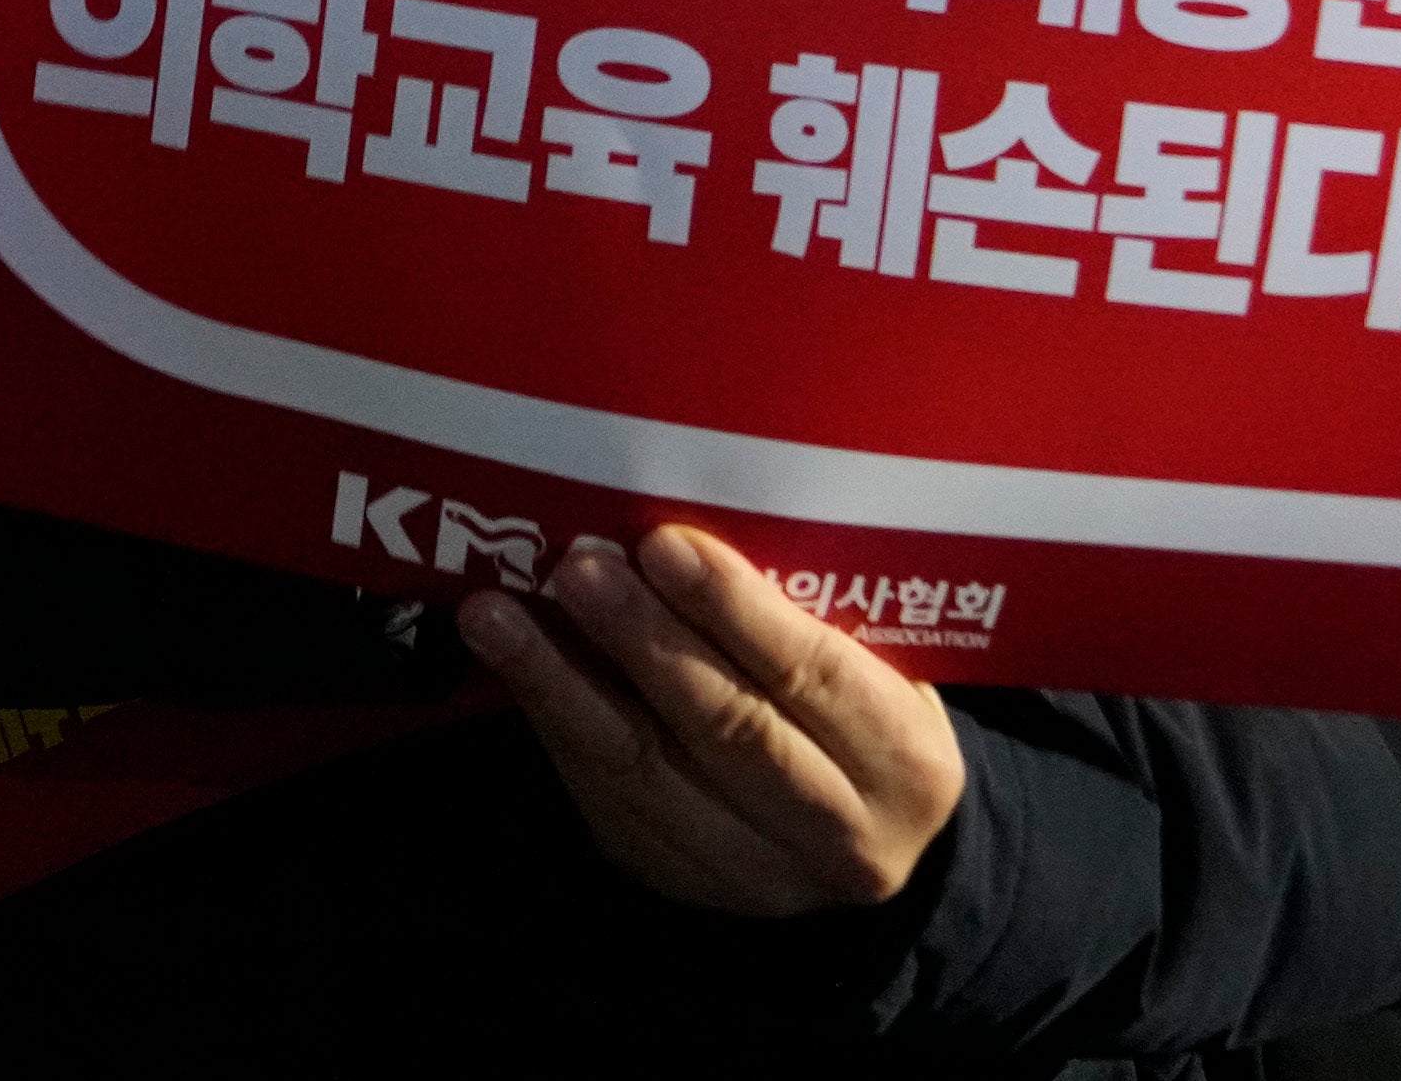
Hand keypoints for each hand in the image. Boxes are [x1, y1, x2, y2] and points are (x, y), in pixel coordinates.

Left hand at [469, 522, 966, 915]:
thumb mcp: (870, 662)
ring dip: (561, 684)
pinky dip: (550, 721)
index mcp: (904, 761)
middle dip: (642, 641)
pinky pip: (603, 796)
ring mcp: (754, 872)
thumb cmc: (851, 709)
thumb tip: (672, 522)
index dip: (734, 609)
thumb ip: (799, 609)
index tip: (663, 543)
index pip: (815, 675)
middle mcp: (841, 833)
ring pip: (644, 772)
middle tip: (576, 567)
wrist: (859, 835)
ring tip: (496, 614)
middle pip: (728, 730)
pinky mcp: (677, 880)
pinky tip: (506, 664)